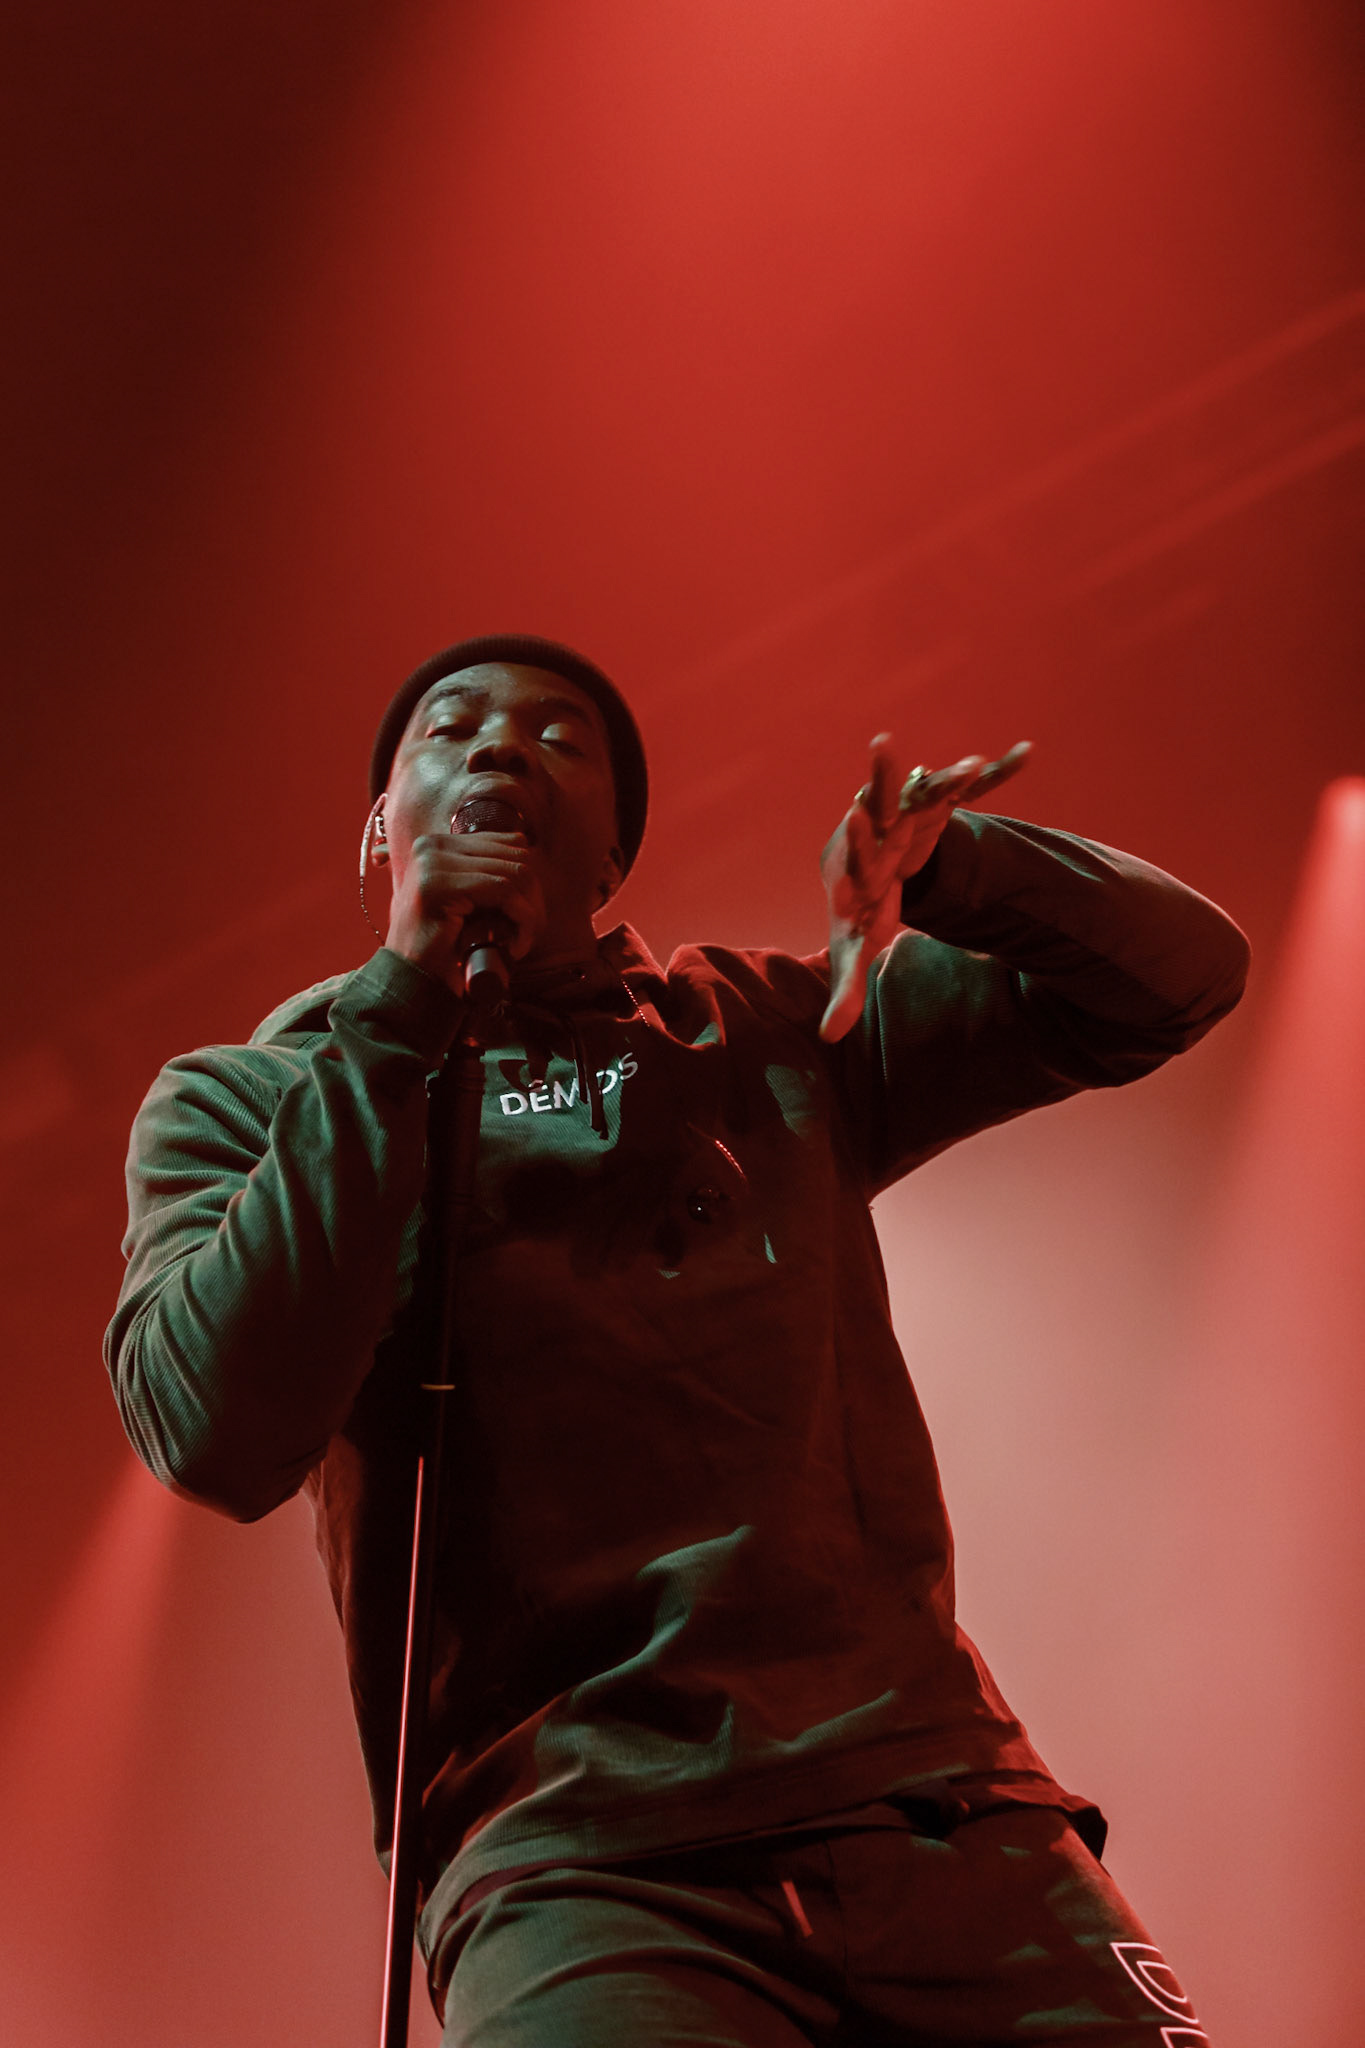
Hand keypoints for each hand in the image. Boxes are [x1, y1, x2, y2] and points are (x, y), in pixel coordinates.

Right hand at [385, 830, 546, 990]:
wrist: (409, 979)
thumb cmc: (440, 946)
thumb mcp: (463, 899)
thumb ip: (482, 871)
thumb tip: (526, 848)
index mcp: (437, 844)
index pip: (508, 842)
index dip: (528, 881)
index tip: (527, 917)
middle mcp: (432, 846)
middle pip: (514, 855)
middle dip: (532, 897)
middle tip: (528, 932)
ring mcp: (433, 862)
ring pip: (514, 872)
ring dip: (530, 912)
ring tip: (521, 942)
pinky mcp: (440, 885)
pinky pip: (504, 890)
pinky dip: (522, 919)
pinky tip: (515, 946)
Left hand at [818, 734, 1030, 1042]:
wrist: (872, 864)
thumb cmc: (862, 910)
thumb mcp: (855, 949)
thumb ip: (846, 990)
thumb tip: (830, 1040)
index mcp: (857, 862)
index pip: (855, 848)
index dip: (859, 834)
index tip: (856, 812)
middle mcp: (880, 829)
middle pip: (881, 801)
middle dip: (885, 777)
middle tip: (882, 745)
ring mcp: (912, 812)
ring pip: (931, 788)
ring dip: (951, 776)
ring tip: (973, 765)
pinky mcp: (941, 804)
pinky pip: (973, 788)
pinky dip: (998, 773)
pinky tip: (1027, 755)